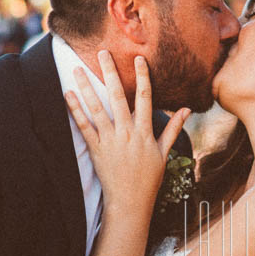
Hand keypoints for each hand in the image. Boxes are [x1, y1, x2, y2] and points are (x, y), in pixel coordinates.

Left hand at [64, 51, 189, 219]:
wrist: (130, 202)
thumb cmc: (149, 178)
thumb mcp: (164, 153)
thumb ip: (173, 129)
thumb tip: (186, 109)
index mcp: (145, 132)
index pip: (145, 98)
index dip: (143, 77)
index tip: (139, 59)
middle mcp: (127, 132)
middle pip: (118, 96)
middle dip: (110, 73)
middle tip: (102, 53)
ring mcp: (110, 140)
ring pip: (97, 108)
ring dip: (87, 87)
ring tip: (77, 69)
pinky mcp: (95, 148)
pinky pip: (84, 126)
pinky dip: (75, 110)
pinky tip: (68, 95)